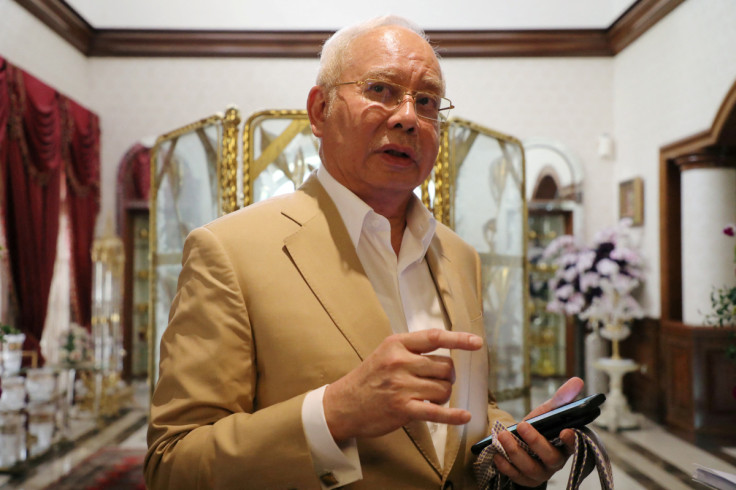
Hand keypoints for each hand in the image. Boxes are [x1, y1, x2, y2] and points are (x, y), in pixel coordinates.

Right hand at [323, 329, 482, 441]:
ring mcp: (401, 386)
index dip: (459, 339)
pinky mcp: (403, 409)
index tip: (477, 343)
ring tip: (429, 397)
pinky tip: (463, 416)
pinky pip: (437, 411)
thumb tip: (446, 353)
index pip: (434, 337)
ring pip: (444, 388)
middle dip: (447, 376)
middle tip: (437, 382)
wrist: (342, 405)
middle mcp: (400, 362)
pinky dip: (453, 415)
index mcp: (396, 344)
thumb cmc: (368, 379)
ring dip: (443, 395)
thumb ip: (411, 350)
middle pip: (445, 366)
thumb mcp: (384, 353)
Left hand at [493, 377, 583, 487]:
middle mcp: (556, 462)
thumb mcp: (547, 412)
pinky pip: (515, 476)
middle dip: (535, 442)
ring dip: (515, 452)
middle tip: (522, 425)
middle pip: (551, 458)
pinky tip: (496, 454)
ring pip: (531, 468)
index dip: (571, 441)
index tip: (565, 431)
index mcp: (565, 445)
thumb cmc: (539, 427)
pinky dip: (505, 465)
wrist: (520, 443)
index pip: (574, 446)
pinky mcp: (525, 480)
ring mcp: (541, 473)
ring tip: (502, 436)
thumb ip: (561, 398)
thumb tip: (578, 380)